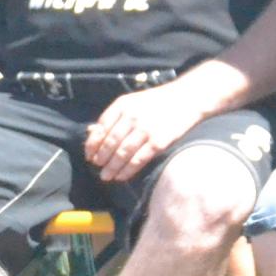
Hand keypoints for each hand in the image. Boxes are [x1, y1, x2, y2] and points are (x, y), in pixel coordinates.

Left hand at [84, 85, 201, 181]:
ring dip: (112, 167)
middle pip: (110, 142)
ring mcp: (145, 130)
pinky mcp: (158, 142)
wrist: (186, 99)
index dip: (93, 143)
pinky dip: (127, 170)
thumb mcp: (132, 102)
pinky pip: (138, 160)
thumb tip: (90, 132)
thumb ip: (113, 117)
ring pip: (122, 153)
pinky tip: (121, 176)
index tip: (89, 155)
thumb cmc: (156, 102)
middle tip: (97, 167)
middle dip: (101, 157)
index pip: (101, 127)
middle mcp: (132, 117)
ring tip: (106, 176)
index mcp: (123, 105)